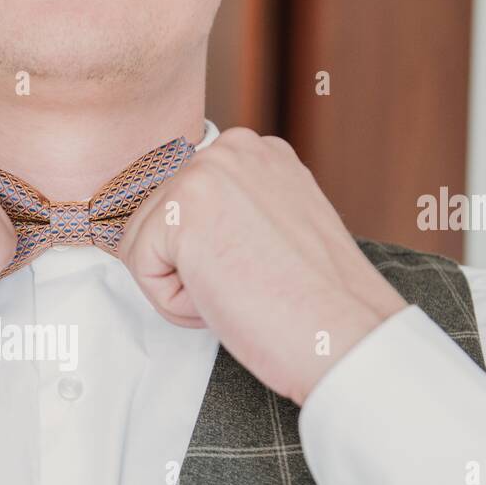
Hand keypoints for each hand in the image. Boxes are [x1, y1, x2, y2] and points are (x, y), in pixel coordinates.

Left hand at [118, 127, 407, 404]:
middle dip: (188, 269)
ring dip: (183, 286)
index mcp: (256, 153)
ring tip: (243, 288)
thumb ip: (232, 212)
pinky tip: (229, 295)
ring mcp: (205, 173)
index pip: (180, 202)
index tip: (254, 269)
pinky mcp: (181, 209)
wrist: (344, 335)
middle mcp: (231, 149)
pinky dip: (176, 303)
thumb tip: (185, 226)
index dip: (203, 255)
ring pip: (142, 245)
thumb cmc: (315, 304)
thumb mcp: (275, 231)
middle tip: (252, 284)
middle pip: (154, 221)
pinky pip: (141, 270)